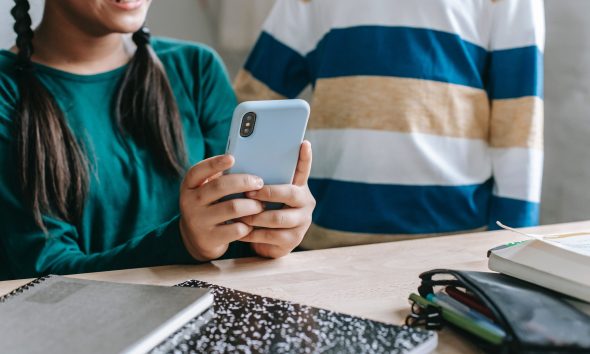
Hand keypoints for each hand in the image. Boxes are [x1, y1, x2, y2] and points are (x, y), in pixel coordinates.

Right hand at [179, 155, 264, 260]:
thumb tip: (248, 164)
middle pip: (220, 187)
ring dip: (252, 205)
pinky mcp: (209, 239)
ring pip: (233, 208)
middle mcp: (189, 202)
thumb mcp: (206, 192)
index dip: (214, 163)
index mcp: (189, 186)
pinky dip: (248, 225)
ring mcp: (198, 222)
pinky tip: (253, 223)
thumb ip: (219, 179)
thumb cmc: (208, 206)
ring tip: (261, 205)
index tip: (232, 158)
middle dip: (244, 182)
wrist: (196, 239)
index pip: (198, 171)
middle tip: (259, 182)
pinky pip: (236, 229)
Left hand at [240, 141, 314, 257]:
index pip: (303, 170)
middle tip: (248, 193)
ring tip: (240, 214)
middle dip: (267, 193)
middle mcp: (306, 203)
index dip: (304, 158)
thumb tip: (239, 164)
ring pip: (278, 218)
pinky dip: (252, 233)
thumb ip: (261, 182)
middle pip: (290, 194)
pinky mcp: (293, 240)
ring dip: (256, 216)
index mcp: (299, 187)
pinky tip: (240, 231)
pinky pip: (270, 235)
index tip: (303, 143)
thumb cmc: (263, 211)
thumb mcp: (265, 196)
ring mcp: (302, 222)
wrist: (266, 243)